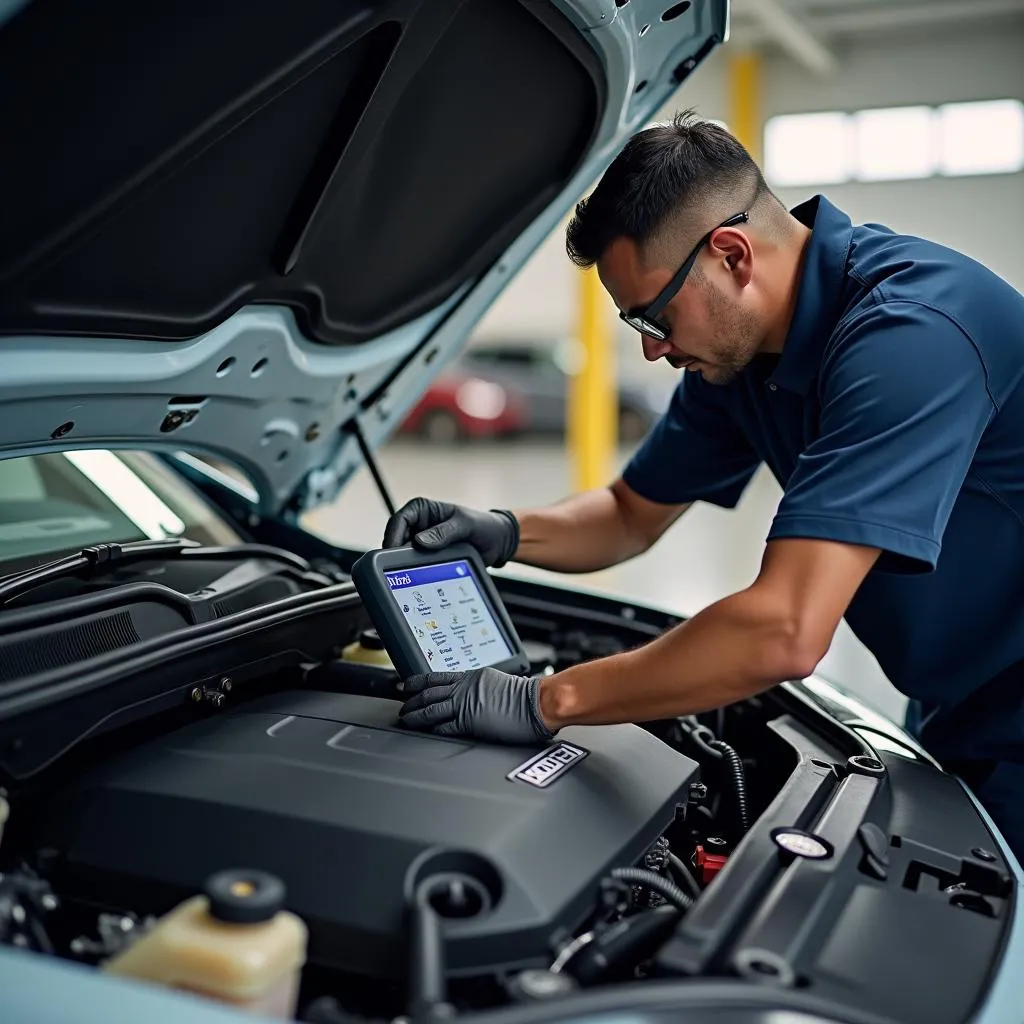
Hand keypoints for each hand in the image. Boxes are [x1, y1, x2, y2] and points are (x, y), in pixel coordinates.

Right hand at [383, 498, 519, 567]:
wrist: (498, 542)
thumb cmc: (484, 526)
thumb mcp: (465, 526)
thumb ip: (444, 532)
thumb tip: (420, 541)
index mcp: (422, 509)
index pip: (399, 520)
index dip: (392, 537)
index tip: (391, 552)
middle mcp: (419, 524)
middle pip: (396, 539)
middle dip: (395, 554)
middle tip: (398, 570)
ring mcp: (422, 541)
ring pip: (402, 554)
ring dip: (404, 564)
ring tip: (410, 575)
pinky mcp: (427, 556)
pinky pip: (414, 564)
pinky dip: (414, 571)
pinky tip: (417, 578)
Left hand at [398, 667, 552, 743]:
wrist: (538, 703)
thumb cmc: (527, 696)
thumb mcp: (498, 682)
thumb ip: (481, 688)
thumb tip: (475, 697)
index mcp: (472, 677)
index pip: (437, 677)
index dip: (418, 681)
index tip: (406, 684)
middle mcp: (466, 688)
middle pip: (429, 692)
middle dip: (411, 699)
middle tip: (400, 704)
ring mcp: (466, 704)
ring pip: (432, 708)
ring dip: (416, 714)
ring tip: (405, 719)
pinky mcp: (470, 721)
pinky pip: (445, 725)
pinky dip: (432, 728)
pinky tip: (424, 731)